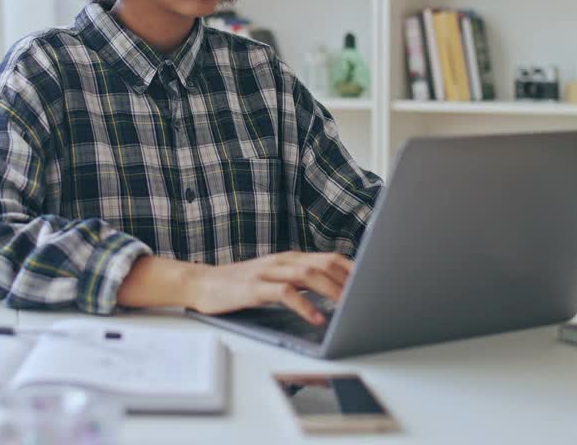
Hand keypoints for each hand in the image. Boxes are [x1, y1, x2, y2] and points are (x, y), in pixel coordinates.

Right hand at [185, 251, 352, 324]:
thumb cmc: (241, 285)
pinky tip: (316, 318)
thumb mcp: (275, 279)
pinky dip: (304, 305)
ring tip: (349, 307)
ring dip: (331, 291)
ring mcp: (268, 272)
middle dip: (348, 280)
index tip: (374, 283)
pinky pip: (285, 294)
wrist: (202, 284)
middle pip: (323, 263)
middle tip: (367, 297)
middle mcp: (282, 261)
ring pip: (307, 274)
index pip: (330, 258)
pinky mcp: (254, 288)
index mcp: (290, 258)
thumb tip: (332, 292)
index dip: (353, 270)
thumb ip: (300, 281)